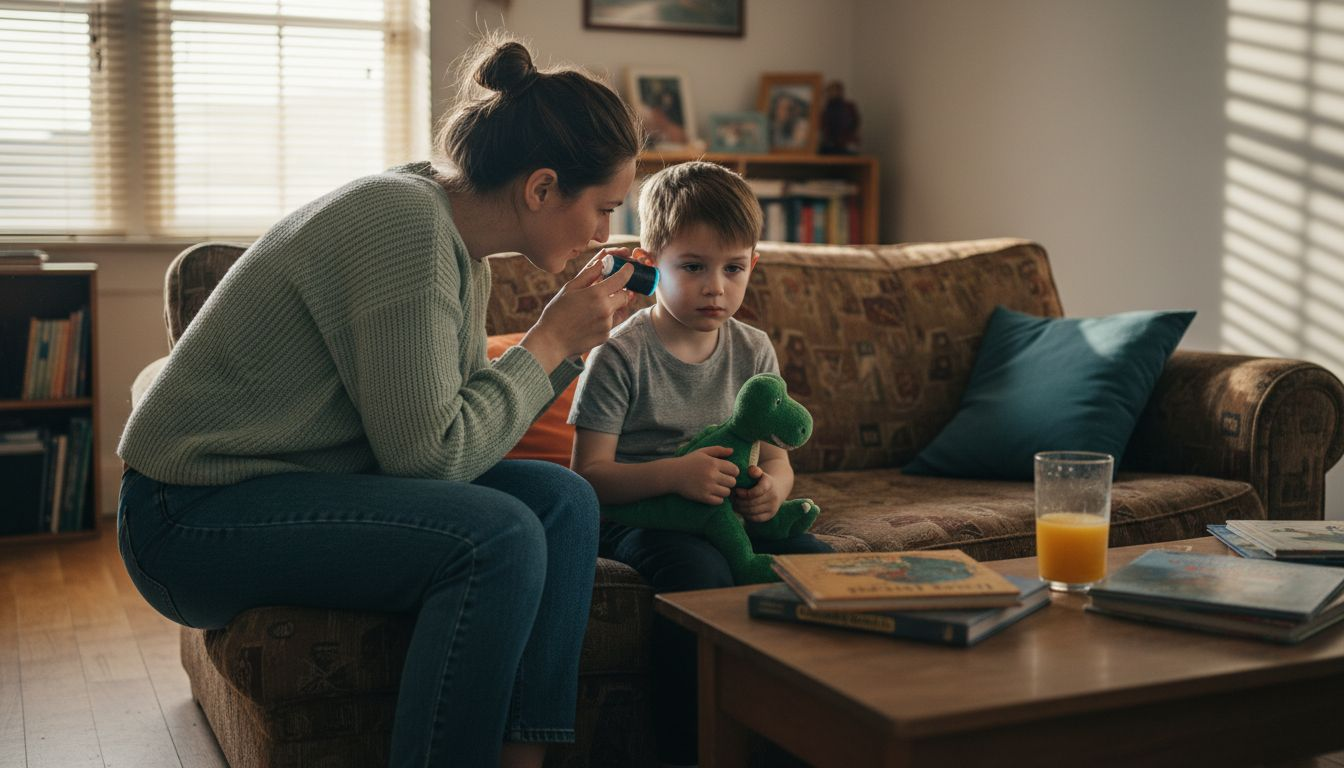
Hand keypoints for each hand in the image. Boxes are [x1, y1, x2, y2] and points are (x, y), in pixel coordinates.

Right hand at [521, 249, 632, 369]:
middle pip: (625, 295)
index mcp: (596, 294)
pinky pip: (612, 323)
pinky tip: (590, 319)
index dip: (627, 271)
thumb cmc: (557, 312)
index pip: (622, 278)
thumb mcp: (570, 288)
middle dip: (620, 290)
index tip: (629, 268)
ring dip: (612, 305)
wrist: (551, 341)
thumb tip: (602, 261)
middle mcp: (606, 310)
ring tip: (593, 307)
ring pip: (619, 310)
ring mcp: (607, 325)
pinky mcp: (606, 336)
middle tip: (611, 288)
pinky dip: (606, 318)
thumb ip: (588, 274)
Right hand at [673, 445, 738, 504]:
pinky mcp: (702, 497)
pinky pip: (719, 501)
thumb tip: (732, 450)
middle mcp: (711, 475)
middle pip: (732, 482)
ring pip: (727, 492)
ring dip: (724, 490)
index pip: (735, 470)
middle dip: (729, 481)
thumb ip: (718, 450)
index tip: (727, 473)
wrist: (672, 474)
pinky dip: (718, 499)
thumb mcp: (702, 452)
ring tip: (717, 487)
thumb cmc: (689, 462)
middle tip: (722, 481)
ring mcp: (707, 487)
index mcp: (713, 463)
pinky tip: (712, 494)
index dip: (733, 472)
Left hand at [732, 465, 782, 522]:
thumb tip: (751, 470)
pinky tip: (741, 509)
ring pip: (752, 511)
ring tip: (734, 504)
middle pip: (752, 502)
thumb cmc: (762, 480)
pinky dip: (746, 515)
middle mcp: (773, 496)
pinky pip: (755, 518)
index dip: (744, 493)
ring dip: (740, 508)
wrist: (778, 489)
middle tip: (732, 498)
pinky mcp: (770, 515)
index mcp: (769, 484)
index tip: (736, 490)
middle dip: (739, 501)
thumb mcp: (760, 473)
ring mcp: (773, 507)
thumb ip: (754, 470)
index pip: (757, 491)